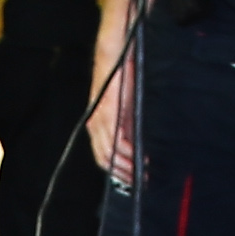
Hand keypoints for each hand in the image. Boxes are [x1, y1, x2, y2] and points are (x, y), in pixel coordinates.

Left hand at [88, 25, 142, 183]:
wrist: (115, 54)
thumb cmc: (121, 77)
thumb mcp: (124, 104)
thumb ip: (127, 124)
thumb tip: (136, 145)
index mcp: (96, 123)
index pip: (102, 155)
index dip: (115, 170)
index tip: (131, 179)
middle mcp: (94, 124)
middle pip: (104, 158)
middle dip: (121, 173)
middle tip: (138, 181)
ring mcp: (99, 119)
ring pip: (109, 153)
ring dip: (126, 166)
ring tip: (140, 173)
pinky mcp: (109, 113)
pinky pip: (116, 140)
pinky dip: (128, 152)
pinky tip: (138, 157)